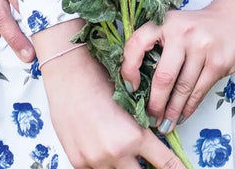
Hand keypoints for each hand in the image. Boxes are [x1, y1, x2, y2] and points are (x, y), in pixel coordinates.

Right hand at [39, 38, 184, 168]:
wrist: (70, 75)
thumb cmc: (102, 80)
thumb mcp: (131, 103)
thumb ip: (141, 126)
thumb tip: (154, 139)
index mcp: (135, 136)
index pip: (165, 163)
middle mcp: (116, 153)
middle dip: (147, 168)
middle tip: (147, 158)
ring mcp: (95, 161)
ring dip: (125, 164)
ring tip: (122, 147)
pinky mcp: (78, 162)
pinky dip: (103, 163)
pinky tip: (102, 148)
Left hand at [121, 0, 234, 132]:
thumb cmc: (200, 26)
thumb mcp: (177, 26)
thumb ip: (159, 46)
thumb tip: (139, 85)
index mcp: (166, 22)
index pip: (137, 43)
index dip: (128, 69)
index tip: (130, 88)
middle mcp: (183, 32)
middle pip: (163, 77)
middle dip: (155, 104)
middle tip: (150, 118)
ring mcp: (203, 47)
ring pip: (182, 89)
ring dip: (172, 112)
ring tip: (165, 124)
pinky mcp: (218, 62)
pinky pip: (198, 91)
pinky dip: (188, 108)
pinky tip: (182, 116)